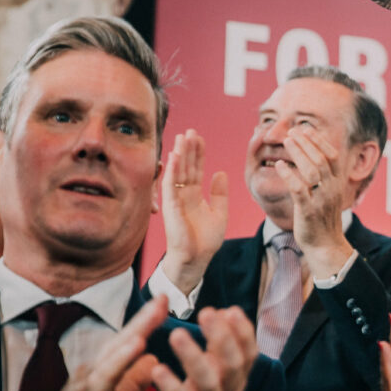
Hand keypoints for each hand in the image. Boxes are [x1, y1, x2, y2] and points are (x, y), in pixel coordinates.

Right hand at [29, 297, 165, 390]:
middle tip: (164, 296)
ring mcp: (86, 382)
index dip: (146, 322)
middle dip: (144, 317)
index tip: (165, 302)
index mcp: (103, 371)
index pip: (128, 341)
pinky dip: (121, 359)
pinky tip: (138, 345)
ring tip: (155, 311)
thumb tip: (154, 359)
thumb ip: (133, 380)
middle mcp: (93, 370)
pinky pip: (104, 377)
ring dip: (136, 330)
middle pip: (122, 338)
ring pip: (113, 351)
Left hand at [148, 306, 258, 390]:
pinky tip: (158, 370)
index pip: (249, 354)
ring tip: (177, 334)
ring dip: (194, 358)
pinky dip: (172, 387)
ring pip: (209, 384)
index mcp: (235, 382)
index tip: (231, 309)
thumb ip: (219, 350)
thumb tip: (224, 312)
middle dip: (222, 337)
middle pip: (234, 365)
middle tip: (207, 313)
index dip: (244, 332)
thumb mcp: (215, 379)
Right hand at [160, 130, 228, 294]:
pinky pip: (170, 186)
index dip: (198, 154)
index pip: (196, 169)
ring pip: (177, 172)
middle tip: (190, 130)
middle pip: (186, 167)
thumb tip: (220, 172)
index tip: (199, 138)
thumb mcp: (219, 213)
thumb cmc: (205, 240)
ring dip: (179, 155)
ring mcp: (176, 200)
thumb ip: (220, 194)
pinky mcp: (171, 208)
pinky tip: (174, 157)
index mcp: (194, 195)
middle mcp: (183, 195)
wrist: (196, 260)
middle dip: (187, 149)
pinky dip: (172, 171)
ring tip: (181, 137)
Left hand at [275, 124, 354, 277]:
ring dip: (298, 153)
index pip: (332, 156)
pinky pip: (299, 189)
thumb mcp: (329, 194)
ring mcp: (321, 199)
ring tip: (286, 141)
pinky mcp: (308, 211)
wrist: (326, 246)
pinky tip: (279, 165)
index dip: (320, 140)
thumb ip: (325, 177)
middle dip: (307, 142)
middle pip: (321, 159)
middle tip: (292, 131)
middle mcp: (332, 189)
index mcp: (337, 183)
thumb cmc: (324, 218)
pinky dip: (289, 174)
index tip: (306, 129)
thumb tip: (315, 157)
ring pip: (312, 170)